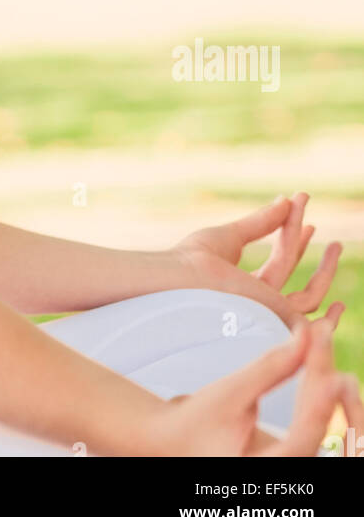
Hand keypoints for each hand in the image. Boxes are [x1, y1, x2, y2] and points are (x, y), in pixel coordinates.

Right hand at [152, 315, 363, 456]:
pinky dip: (317, 390)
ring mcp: (291, 462)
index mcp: (261, 468)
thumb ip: (268, 369)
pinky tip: (318, 364)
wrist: (176, 438)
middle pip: (316, 430)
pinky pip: (315, 421)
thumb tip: (303, 337)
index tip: (325, 363)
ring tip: (321, 343)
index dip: (317, 402)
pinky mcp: (294, 450)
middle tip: (322, 335)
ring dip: (323, 383)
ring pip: (320, 425)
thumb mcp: (228, 394)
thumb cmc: (195, 422)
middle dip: (322, 380)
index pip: (301, 439)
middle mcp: (282, 471)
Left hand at [170, 193, 343, 331]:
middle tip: (330, 237)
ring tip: (337, 244)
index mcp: (244, 287)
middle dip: (317, 260)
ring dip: (325, 270)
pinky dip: (321, 289)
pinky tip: (333, 283)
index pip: (279, 264)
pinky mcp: (274, 316)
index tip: (302, 208)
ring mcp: (267, 313)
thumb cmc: (194, 258)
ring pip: (308, 295)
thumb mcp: (231, 235)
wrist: (180, 276)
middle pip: (298, 284)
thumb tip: (285, 200)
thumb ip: (261, 222)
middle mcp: (258, 304)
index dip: (294, 237)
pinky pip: (305, 302)